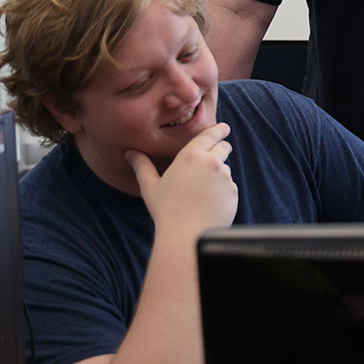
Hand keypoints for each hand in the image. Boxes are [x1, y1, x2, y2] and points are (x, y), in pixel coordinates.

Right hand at [126, 123, 238, 242]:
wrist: (187, 235)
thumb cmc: (165, 211)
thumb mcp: (150, 186)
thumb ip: (142, 166)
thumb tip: (130, 152)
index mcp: (191, 156)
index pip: (210, 135)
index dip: (218, 130)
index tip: (224, 128)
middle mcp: (211, 162)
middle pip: (223, 148)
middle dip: (222, 148)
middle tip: (218, 153)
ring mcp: (225, 177)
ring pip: (226, 170)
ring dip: (219, 174)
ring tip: (202, 192)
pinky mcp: (233, 192)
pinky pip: (230, 187)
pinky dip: (223, 192)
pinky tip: (210, 204)